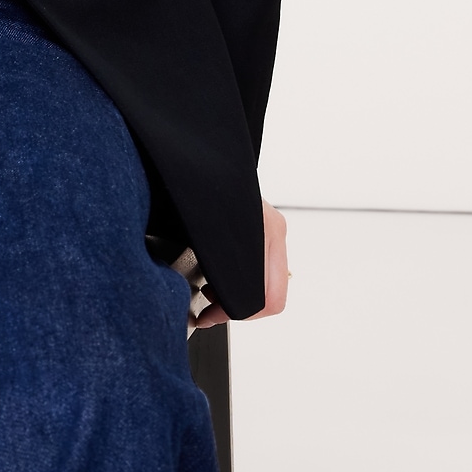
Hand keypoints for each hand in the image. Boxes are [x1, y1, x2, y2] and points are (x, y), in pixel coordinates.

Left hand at [192, 198, 288, 327]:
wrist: (200, 157)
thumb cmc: (198, 185)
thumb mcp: (202, 225)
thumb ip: (215, 260)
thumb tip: (208, 296)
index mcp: (266, 231)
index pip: (268, 296)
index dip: (236, 312)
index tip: (209, 314)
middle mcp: (274, 231)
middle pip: (271, 295)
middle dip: (238, 308)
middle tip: (208, 310)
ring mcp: (272, 230)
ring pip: (268, 284)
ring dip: (239, 295)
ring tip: (208, 292)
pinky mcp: (264, 229)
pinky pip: (261, 268)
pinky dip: (241, 280)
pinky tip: (215, 276)